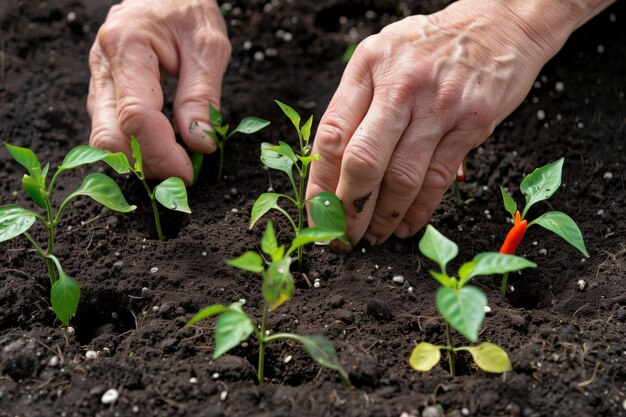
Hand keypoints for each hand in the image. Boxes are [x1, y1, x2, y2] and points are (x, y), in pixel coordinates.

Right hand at [87, 0, 230, 184]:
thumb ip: (202, 95)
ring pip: (105, 138)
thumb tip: (200, 143)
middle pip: (110, 136)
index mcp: (127, 45)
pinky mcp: (104, 90)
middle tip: (183, 174)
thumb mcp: (209, 44)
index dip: (162, 153)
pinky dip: (136, 147)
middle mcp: (102, 65)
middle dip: (148, 164)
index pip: (136, 116)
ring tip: (178, 161)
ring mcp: (98, 79)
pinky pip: (111, 129)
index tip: (189, 172)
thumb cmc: (187, 8)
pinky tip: (164, 147)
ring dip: (141, 159)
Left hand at [307, 0, 592, 249]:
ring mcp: (439, 105)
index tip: (317, 212)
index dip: (320, 183)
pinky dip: (419, 211)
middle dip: (349, 209)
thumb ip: (358, 103)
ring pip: (402, 177)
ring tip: (374, 236)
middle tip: (343, 237)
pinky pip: (438, 180)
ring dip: (383, 217)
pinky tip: (407, 226)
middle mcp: (401, 85)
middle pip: (363, 161)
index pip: (332, 135)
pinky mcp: (472, 123)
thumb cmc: (431, 46)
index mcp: (368, 66)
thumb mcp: (383, 56)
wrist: (499, 23)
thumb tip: (332, 167)